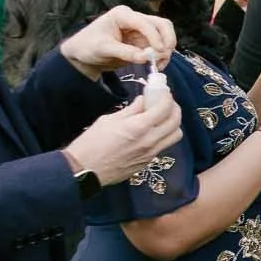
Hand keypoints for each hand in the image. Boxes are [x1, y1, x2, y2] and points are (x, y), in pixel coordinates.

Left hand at [57, 5, 175, 78]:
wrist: (83, 55)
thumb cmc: (87, 46)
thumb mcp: (103, 49)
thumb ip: (124, 52)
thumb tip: (145, 58)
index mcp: (122, 15)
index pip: (144, 22)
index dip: (154, 36)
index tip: (159, 51)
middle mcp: (135, 19)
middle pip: (161, 24)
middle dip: (167, 39)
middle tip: (165, 54)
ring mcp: (141, 31)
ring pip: (164, 36)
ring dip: (166, 50)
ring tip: (158, 64)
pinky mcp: (144, 42)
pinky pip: (160, 47)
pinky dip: (162, 56)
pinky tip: (156, 65)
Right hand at [64, 93, 183, 185]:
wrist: (84, 170)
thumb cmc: (91, 142)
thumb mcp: (108, 120)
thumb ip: (131, 110)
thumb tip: (144, 100)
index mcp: (139, 127)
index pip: (165, 108)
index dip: (167, 96)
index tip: (162, 91)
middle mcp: (150, 140)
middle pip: (176, 121)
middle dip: (174, 108)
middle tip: (165, 102)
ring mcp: (152, 153)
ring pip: (175, 135)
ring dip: (173, 123)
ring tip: (162, 117)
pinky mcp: (149, 162)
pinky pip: (165, 145)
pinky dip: (165, 134)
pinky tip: (153, 130)